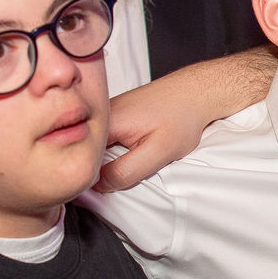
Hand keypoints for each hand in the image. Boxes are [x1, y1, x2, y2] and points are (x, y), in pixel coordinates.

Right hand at [97, 48, 274, 190]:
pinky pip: (106, 140)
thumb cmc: (182, 117)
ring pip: (97, 147)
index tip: (107, 186)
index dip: (90, 177)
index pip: (81, 158)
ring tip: (136, 155)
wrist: (196, 92)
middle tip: (129, 169)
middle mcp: (100, 115)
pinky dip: (116, 149)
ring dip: (110, 159)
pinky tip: (134, 148)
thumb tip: (100, 185)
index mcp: (106, 123)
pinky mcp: (114, 115)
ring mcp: (106, 114)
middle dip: (101, 169)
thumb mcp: (158, 152)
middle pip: (86, 152)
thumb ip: (127, 171)